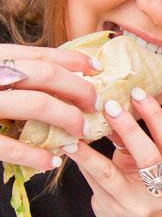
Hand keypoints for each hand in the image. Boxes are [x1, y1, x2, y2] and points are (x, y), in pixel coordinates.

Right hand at [0, 43, 100, 169]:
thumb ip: (13, 72)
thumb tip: (62, 74)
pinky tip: (52, 161)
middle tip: (95, 105)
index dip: (71, 61)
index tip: (97, 70)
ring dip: (65, 118)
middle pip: (43, 75)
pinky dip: (35, 154)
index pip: (37, 55)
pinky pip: (9, 145)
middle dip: (77, 89)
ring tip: (80, 132)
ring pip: (34, 104)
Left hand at [63, 88, 161, 216]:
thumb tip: (114, 102)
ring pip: (110, 174)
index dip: (155, 115)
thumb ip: (131, 138)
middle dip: (129, 128)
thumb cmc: (138, 179)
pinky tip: (69, 146)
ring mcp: (136, 205)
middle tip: (110, 105)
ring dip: (91, 151)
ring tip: (77, 130)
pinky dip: (81, 161)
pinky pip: (92, 181)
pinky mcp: (111, 210)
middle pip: (148, 157)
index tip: (138, 92)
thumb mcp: (141, 159)